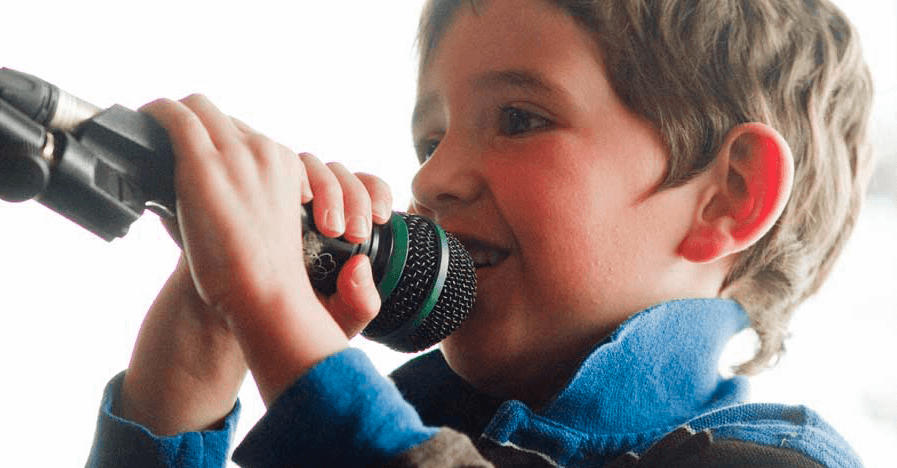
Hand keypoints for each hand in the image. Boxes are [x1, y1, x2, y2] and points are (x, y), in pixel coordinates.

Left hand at [139, 95, 391, 404]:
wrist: (263, 298)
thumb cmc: (270, 281)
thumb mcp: (292, 236)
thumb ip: (285, 212)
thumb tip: (303, 216)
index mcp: (289, 168)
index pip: (250, 139)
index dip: (226, 149)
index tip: (206, 165)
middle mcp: (268, 153)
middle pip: (226, 118)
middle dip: (201, 127)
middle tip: (174, 144)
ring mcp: (237, 154)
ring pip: (202, 109)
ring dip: (179, 118)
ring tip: (157, 128)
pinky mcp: (204, 164)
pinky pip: (178, 117)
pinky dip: (158, 113)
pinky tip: (147, 118)